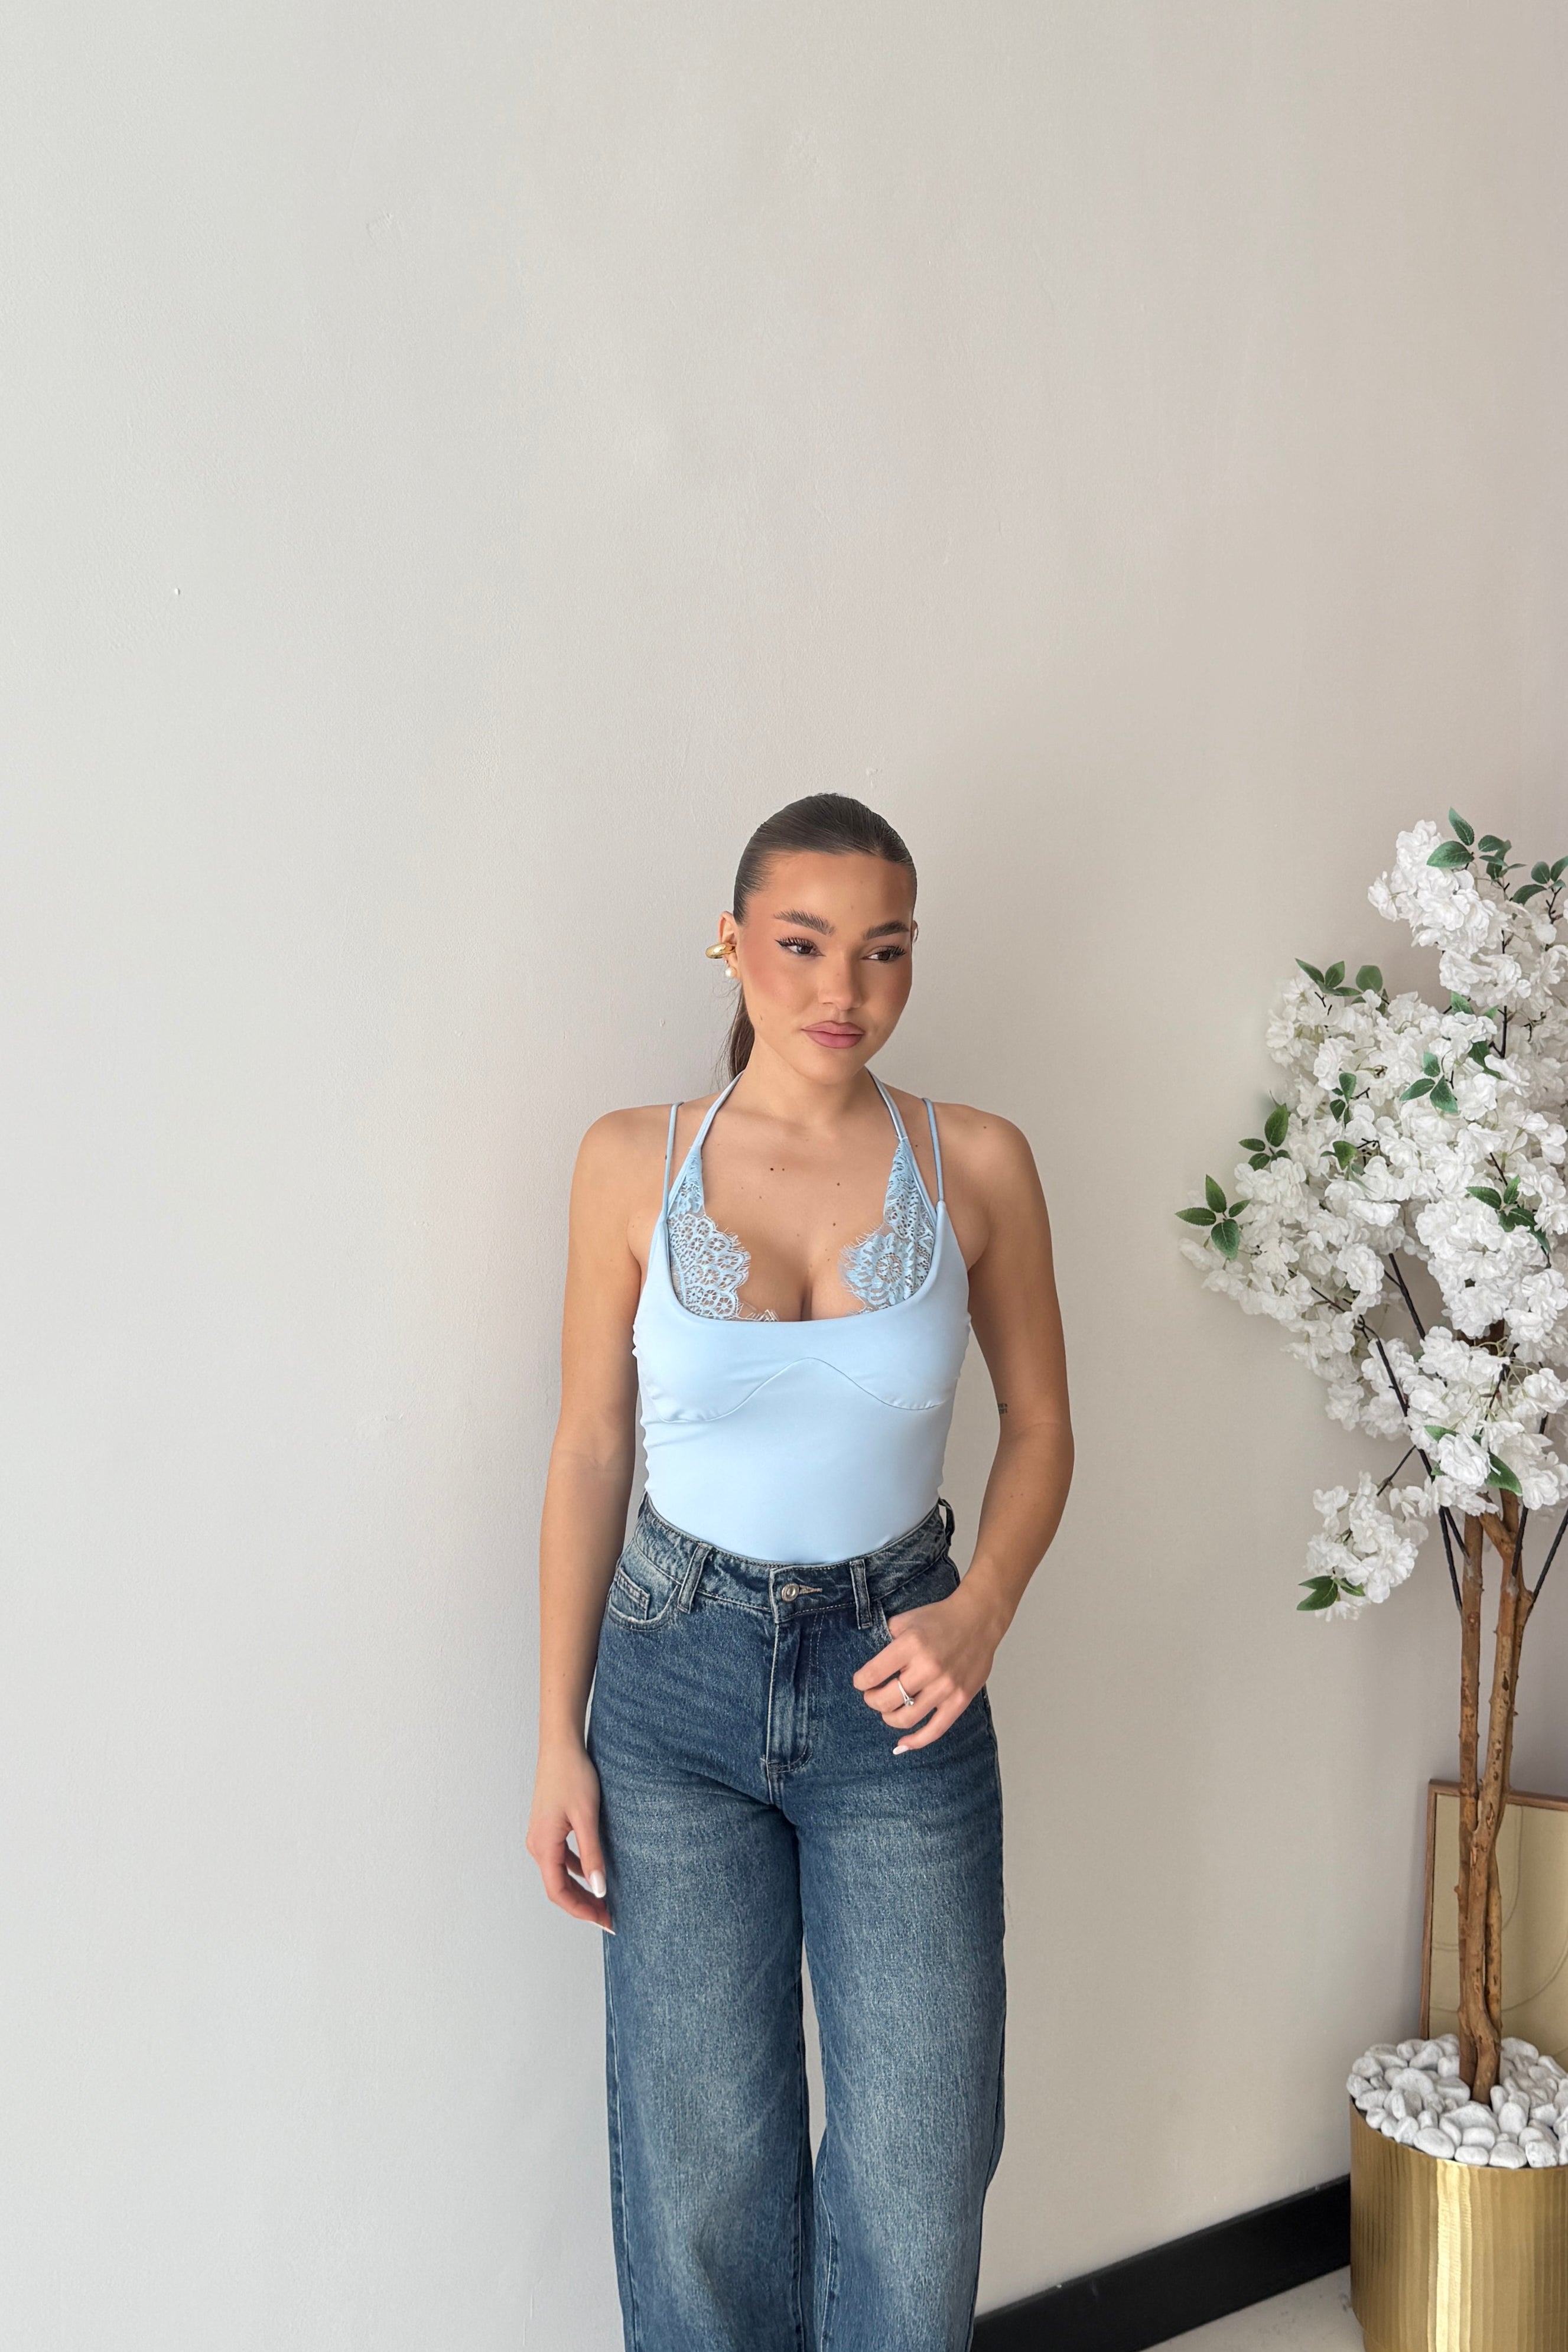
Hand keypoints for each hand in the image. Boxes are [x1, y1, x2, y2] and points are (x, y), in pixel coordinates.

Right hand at [527, 1741, 612, 1929]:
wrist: (560, 1746)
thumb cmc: (573, 1776)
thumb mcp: (587, 1817)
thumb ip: (592, 1854)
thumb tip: (599, 1890)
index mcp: (543, 1845)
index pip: (558, 1892)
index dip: (581, 1910)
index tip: (604, 1921)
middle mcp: (537, 1845)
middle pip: (557, 1887)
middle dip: (582, 1905)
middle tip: (609, 1917)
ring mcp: (540, 1837)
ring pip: (558, 1875)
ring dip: (580, 1890)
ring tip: (603, 1900)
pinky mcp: (547, 1828)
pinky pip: (560, 1859)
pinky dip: (576, 1872)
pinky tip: (593, 1872)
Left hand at [852, 1577, 1004, 1752]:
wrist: (978, 1620)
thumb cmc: (939, 1619)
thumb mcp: (906, 1620)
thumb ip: (885, 1639)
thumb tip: (870, 1665)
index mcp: (911, 1645)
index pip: (872, 1674)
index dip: (861, 1682)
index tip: (861, 1681)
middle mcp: (928, 1667)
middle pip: (886, 1700)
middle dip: (872, 1700)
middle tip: (872, 1695)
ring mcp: (945, 1687)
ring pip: (906, 1718)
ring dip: (889, 1717)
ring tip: (888, 1709)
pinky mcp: (960, 1700)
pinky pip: (935, 1730)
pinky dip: (916, 1741)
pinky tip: (903, 1743)